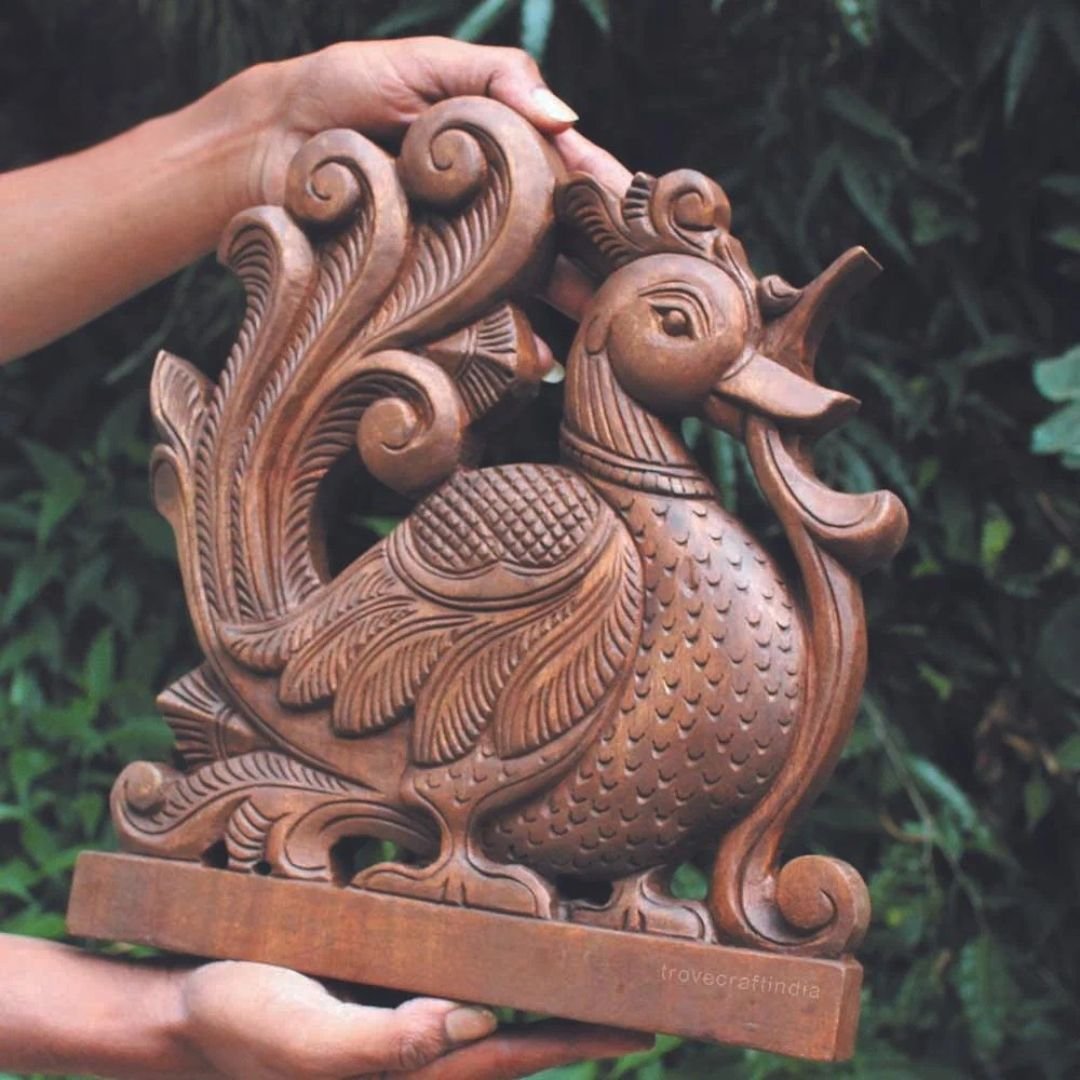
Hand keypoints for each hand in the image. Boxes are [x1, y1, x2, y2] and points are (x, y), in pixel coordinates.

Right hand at [180, 960, 650, 1078]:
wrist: (178, 1016)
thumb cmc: (238, 1029)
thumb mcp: (305, 1037)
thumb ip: (386, 1044)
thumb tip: (474, 1025)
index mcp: (411, 1072)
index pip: (516, 1054)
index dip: (579, 1038)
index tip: (643, 1019)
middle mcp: (416, 1056)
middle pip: (515, 1039)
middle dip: (576, 1018)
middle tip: (640, 986)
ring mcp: (399, 1029)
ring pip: (489, 1014)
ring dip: (539, 995)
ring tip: (590, 966)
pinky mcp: (378, 999)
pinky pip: (450, 989)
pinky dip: (490, 975)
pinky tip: (503, 950)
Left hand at [222, 38, 631, 320]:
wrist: (262, 146)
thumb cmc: (340, 90)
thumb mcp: (424, 64)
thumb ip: (497, 78)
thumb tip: (566, 120)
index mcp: (500, 151)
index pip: (571, 175)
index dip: (609, 198)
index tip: (647, 224)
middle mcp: (488, 209)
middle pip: (560, 240)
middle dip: (600, 266)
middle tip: (639, 294)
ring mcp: (458, 255)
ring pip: (526, 286)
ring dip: (562, 312)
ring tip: (597, 335)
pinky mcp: (424, 292)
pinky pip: (473, 321)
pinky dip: (506, 342)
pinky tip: (536, 361)